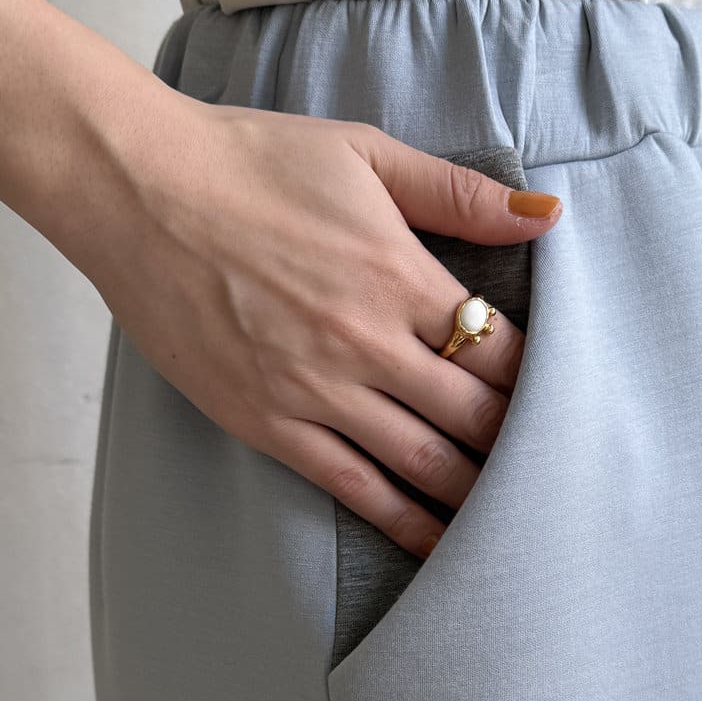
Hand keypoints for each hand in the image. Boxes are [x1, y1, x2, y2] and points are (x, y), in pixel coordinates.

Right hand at [63, 89, 563, 557]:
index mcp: (398, 275)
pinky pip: (355, 488)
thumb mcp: (364, 155)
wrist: (137, 192)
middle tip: (556, 473)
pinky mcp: (271, 424)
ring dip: (477, 497)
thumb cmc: (250, 162)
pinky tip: (438, 545)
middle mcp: (366, 343)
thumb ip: (457, 193)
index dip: (540, 382)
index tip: (564, 400)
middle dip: (521, 448)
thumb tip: (545, 217)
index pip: (500, 349)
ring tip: (518, 524)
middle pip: (474, 418)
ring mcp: (317, 391)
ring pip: (423, 465)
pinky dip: (404, 523)